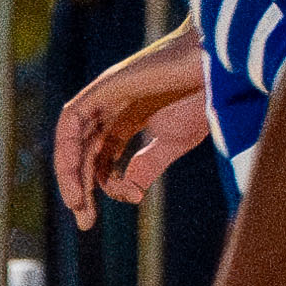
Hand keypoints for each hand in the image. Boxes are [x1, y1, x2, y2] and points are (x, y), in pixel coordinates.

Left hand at [55, 43, 210, 220]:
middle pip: (83, 153)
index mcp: (127, 120)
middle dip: (80, 188)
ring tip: (77, 202)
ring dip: (69, 172)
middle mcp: (110, 109)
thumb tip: (127, 193)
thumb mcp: (173, 142)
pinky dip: (68, 146)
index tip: (115, 207)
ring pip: (72, 139)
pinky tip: (74, 172)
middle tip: (84, 220)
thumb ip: (148, 166)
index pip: (99, 157)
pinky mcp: (104, 86)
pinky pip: (72, 119)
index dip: (99, 185)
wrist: (217, 64)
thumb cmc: (201, 95)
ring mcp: (105, 96)